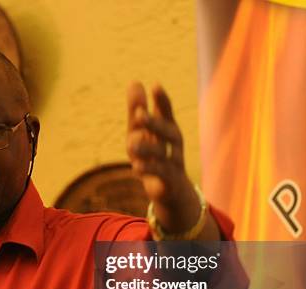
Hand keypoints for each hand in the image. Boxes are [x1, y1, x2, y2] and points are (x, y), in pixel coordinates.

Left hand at [126, 82, 217, 238]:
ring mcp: (174, 162)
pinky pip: (160, 173)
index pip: (167, 112)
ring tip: (130, 144)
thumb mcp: (142, 132)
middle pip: (167, 131)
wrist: (170, 190)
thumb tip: (135, 82)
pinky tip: (135, 167)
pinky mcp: (170, 180)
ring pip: (161, 154)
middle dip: (154, 123)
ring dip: (146, 148)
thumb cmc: (153, 155)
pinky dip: (148, 170)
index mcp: (168, 129)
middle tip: (139, 115)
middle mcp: (174, 143)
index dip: (162, 100)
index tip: (155, 86)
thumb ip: (137, 109)